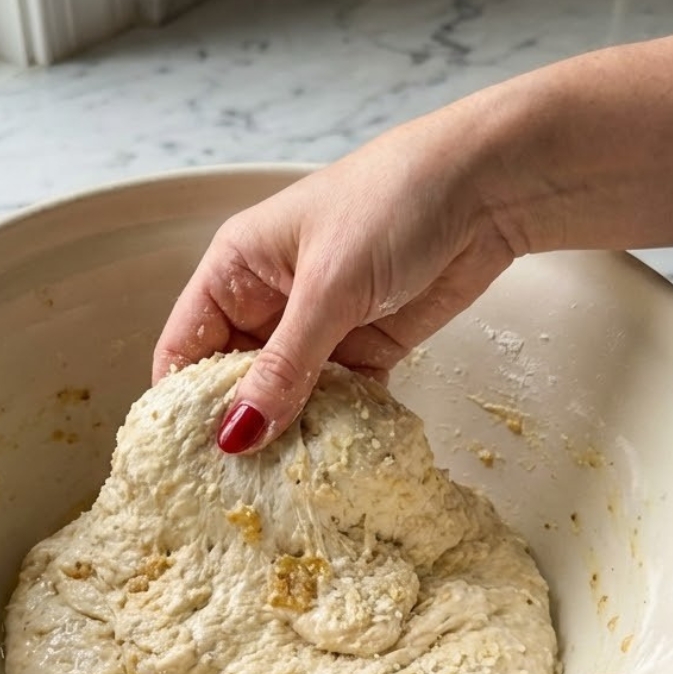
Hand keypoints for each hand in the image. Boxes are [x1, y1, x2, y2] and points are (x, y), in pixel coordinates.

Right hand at [153, 105, 519, 451]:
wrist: (490, 188)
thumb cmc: (394, 202)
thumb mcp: (328, 287)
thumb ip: (284, 367)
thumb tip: (237, 435)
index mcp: (238, 268)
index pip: (187, 344)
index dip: (182, 400)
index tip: (187, 456)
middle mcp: (270, 300)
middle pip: (233, 378)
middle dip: (237, 426)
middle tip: (237, 485)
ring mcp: (318, 326)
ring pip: (285, 395)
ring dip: (287, 433)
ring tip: (281, 484)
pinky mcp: (366, 347)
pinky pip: (337, 399)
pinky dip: (337, 425)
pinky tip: (333, 459)